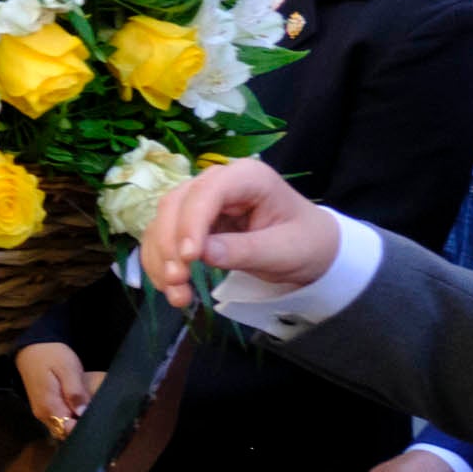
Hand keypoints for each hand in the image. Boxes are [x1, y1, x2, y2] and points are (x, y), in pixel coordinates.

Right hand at [14, 341, 100, 438]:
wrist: (32, 349)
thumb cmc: (52, 356)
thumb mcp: (68, 368)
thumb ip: (75, 391)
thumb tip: (82, 412)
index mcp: (49, 406)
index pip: (67, 429)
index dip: (83, 428)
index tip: (98, 422)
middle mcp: (43, 415)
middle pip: (64, 432)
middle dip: (80, 429)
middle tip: (99, 418)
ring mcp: (42, 414)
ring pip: (61, 428)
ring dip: (76, 424)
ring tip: (93, 414)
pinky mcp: (44, 410)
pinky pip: (58, 422)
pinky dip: (70, 420)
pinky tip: (81, 410)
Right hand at [138, 158, 336, 307]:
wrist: (312, 249)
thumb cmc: (307, 244)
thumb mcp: (285, 251)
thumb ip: (246, 250)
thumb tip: (202, 255)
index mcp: (248, 177)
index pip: (207, 192)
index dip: (191, 222)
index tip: (189, 259)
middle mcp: (218, 181)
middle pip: (176, 204)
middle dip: (170, 244)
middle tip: (177, 281)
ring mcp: (201, 200)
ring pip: (163, 222)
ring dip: (161, 258)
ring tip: (176, 295)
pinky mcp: (192, 222)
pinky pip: (164, 237)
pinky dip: (160, 262)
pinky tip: (169, 287)